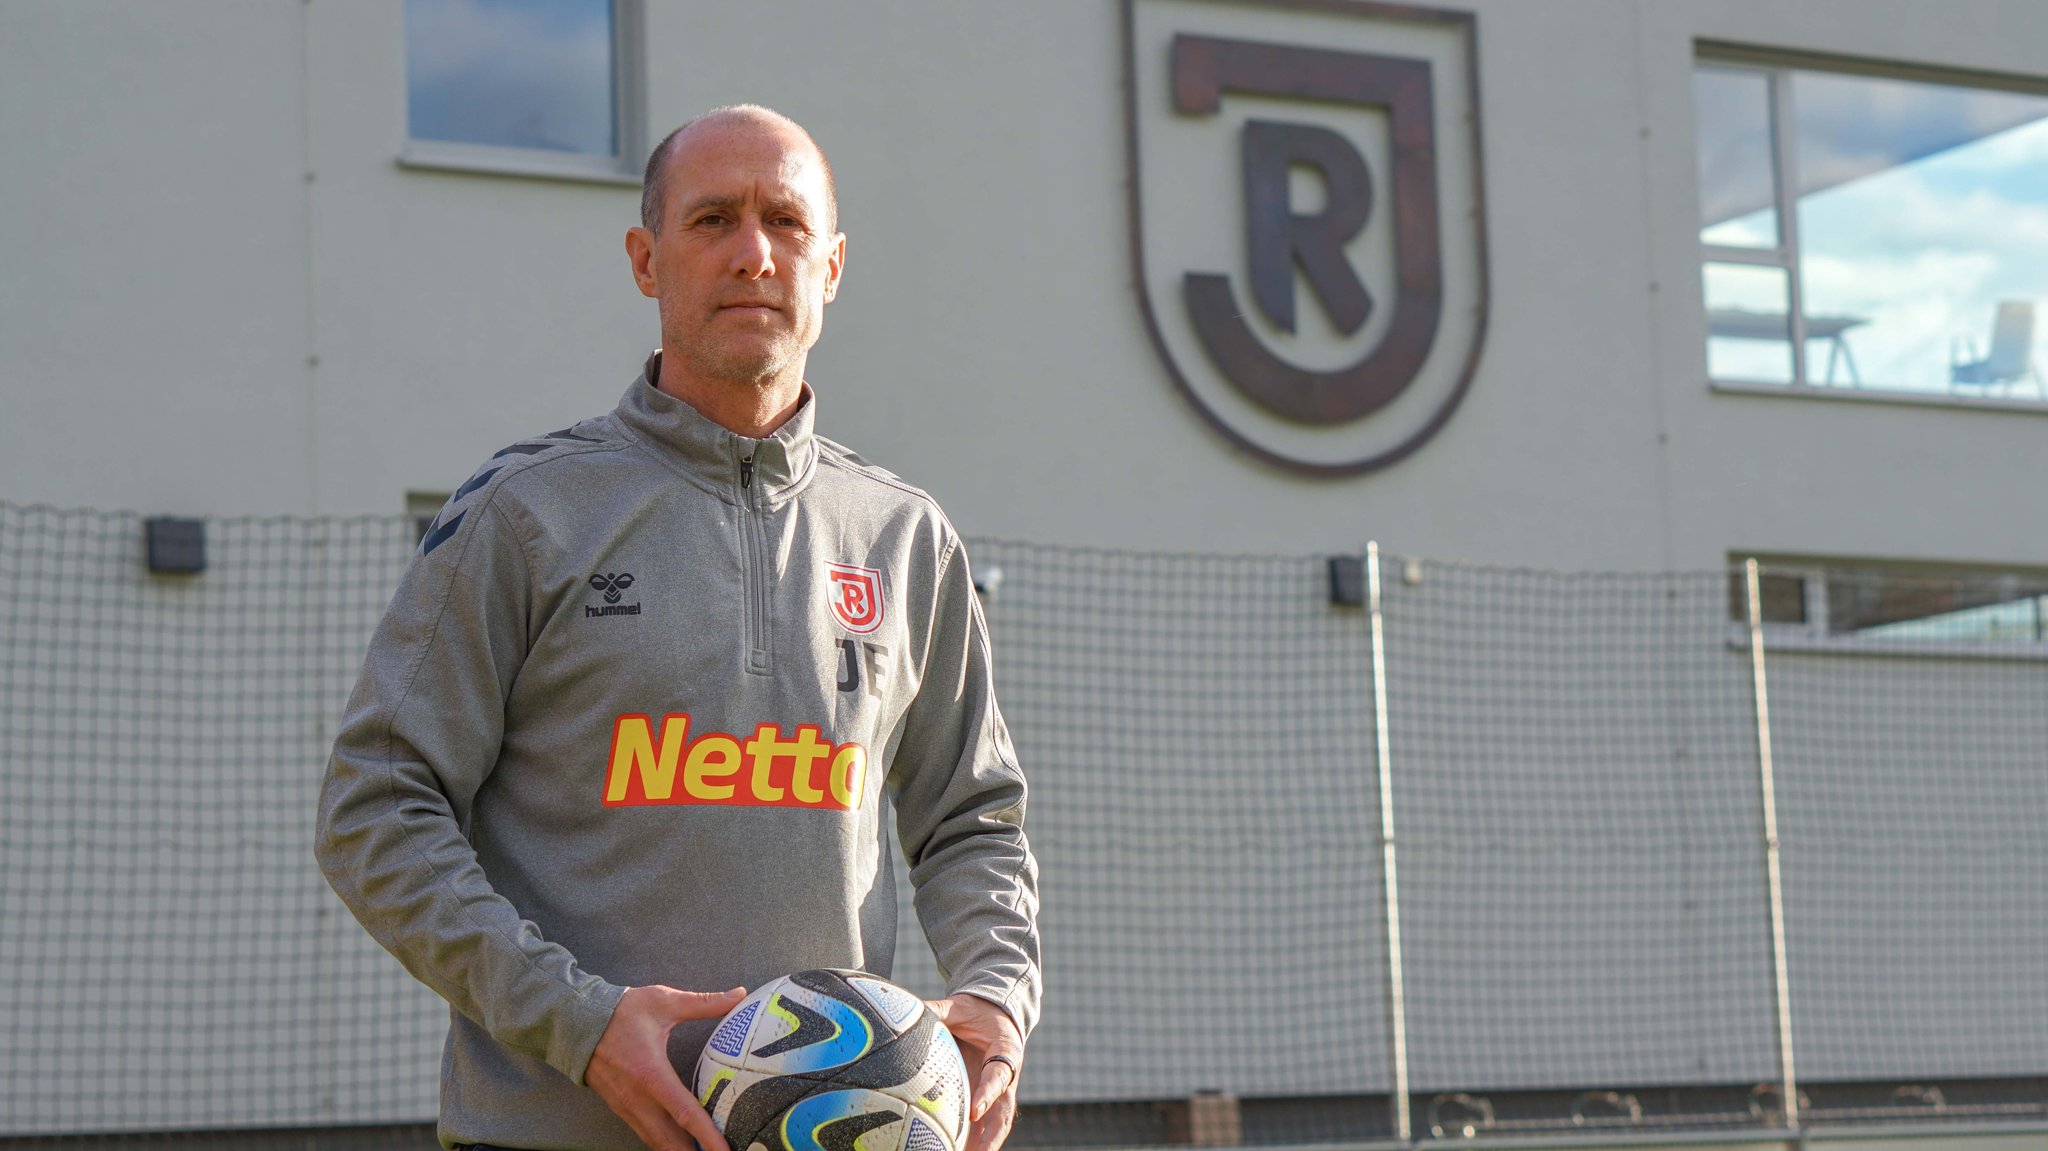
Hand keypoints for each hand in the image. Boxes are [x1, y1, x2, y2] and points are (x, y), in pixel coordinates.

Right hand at [587, 984, 747, 1150]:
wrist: (575, 1021)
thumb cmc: (620, 1012)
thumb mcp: (664, 1002)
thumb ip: (704, 1003)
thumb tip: (739, 995)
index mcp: (651, 1074)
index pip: (684, 1112)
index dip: (707, 1134)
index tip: (724, 1150)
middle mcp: (638, 1098)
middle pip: (670, 1140)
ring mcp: (627, 1107)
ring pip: (657, 1141)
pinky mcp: (621, 1108)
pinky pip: (646, 1133)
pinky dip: (665, 1143)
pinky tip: (682, 1145)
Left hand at [926, 994, 1023, 1150]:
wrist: (996, 1016)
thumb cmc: (977, 1012)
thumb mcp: (961, 1006)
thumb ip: (940, 1009)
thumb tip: (911, 1009)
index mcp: (1006, 1051)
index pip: (997, 1077)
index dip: (986, 1095)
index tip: (972, 1113)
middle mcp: (1007, 1078)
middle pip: (1004, 1114)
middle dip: (991, 1138)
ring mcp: (1000, 1094)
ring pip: (996, 1127)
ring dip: (983, 1147)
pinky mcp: (989, 1102)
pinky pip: (983, 1127)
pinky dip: (972, 1143)